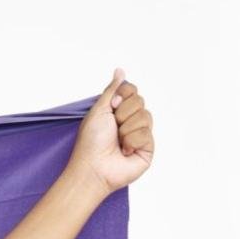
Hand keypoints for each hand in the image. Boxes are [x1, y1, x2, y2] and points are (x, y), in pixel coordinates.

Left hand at [68, 69, 154, 192]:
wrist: (93, 167)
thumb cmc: (91, 141)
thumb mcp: (99, 109)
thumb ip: (112, 89)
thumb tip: (120, 71)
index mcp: (118, 111)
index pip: (132, 90)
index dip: (123, 96)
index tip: (112, 106)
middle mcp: (130, 121)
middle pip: (140, 101)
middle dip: (123, 113)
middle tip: (113, 127)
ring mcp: (140, 135)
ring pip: (146, 116)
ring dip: (127, 128)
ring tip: (118, 142)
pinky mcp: (147, 149)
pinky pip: (147, 133)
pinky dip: (132, 141)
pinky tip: (124, 151)